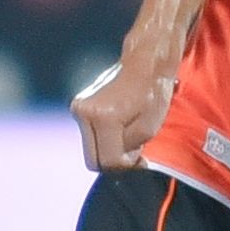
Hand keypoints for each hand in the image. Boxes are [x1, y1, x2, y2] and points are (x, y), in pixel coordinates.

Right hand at [70, 52, 176, 171]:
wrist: (143, 64)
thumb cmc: (152, 93)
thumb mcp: (149, 128)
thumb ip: (130, 150)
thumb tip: (118, 161)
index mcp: (103, 118)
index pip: (109, 162)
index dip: (126, 165)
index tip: (141, 157)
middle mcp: (84, 113)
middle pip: (93, 161)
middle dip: (114, 161)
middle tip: (134, 151)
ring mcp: (78, 109)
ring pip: (91, 150)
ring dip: (108, 149)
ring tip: (127, 134)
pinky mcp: (78, 107)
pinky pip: (90, 137)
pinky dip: (104, 139)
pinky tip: (119, 126)